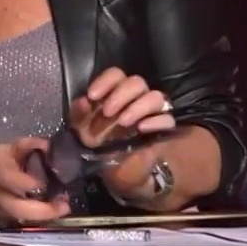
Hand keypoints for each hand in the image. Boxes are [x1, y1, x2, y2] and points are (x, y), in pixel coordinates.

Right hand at [0, 137, 72, 226]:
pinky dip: (38, 216)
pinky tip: (51, 210)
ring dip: (44, 214)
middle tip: (64, 205)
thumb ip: (27, 145)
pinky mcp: (2, 220)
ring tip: (62, 207)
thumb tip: (50, 146)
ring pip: (21, 218)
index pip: (7, 177)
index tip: (46, 180)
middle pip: (16, 207)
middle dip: (43, 209)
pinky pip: (22, 220)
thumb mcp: (6, 149)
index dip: (27, 181)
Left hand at [68, 67, 176, 200]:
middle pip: (137, 82)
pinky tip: (141, 129)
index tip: (93, 96)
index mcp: (115, 92)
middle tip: (108, 112)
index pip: (116, 74)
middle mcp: (135, 98)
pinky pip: (167, 119)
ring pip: (156, 96)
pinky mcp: (162, 130)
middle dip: (121, 94)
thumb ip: (79, 113)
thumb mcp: (81, 129)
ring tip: (123, 122)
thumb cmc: (98, 142)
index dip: (105, 81)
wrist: (114, 170)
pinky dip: (156, 121)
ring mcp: (151, 113)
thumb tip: (83, 101)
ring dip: (139, 106)